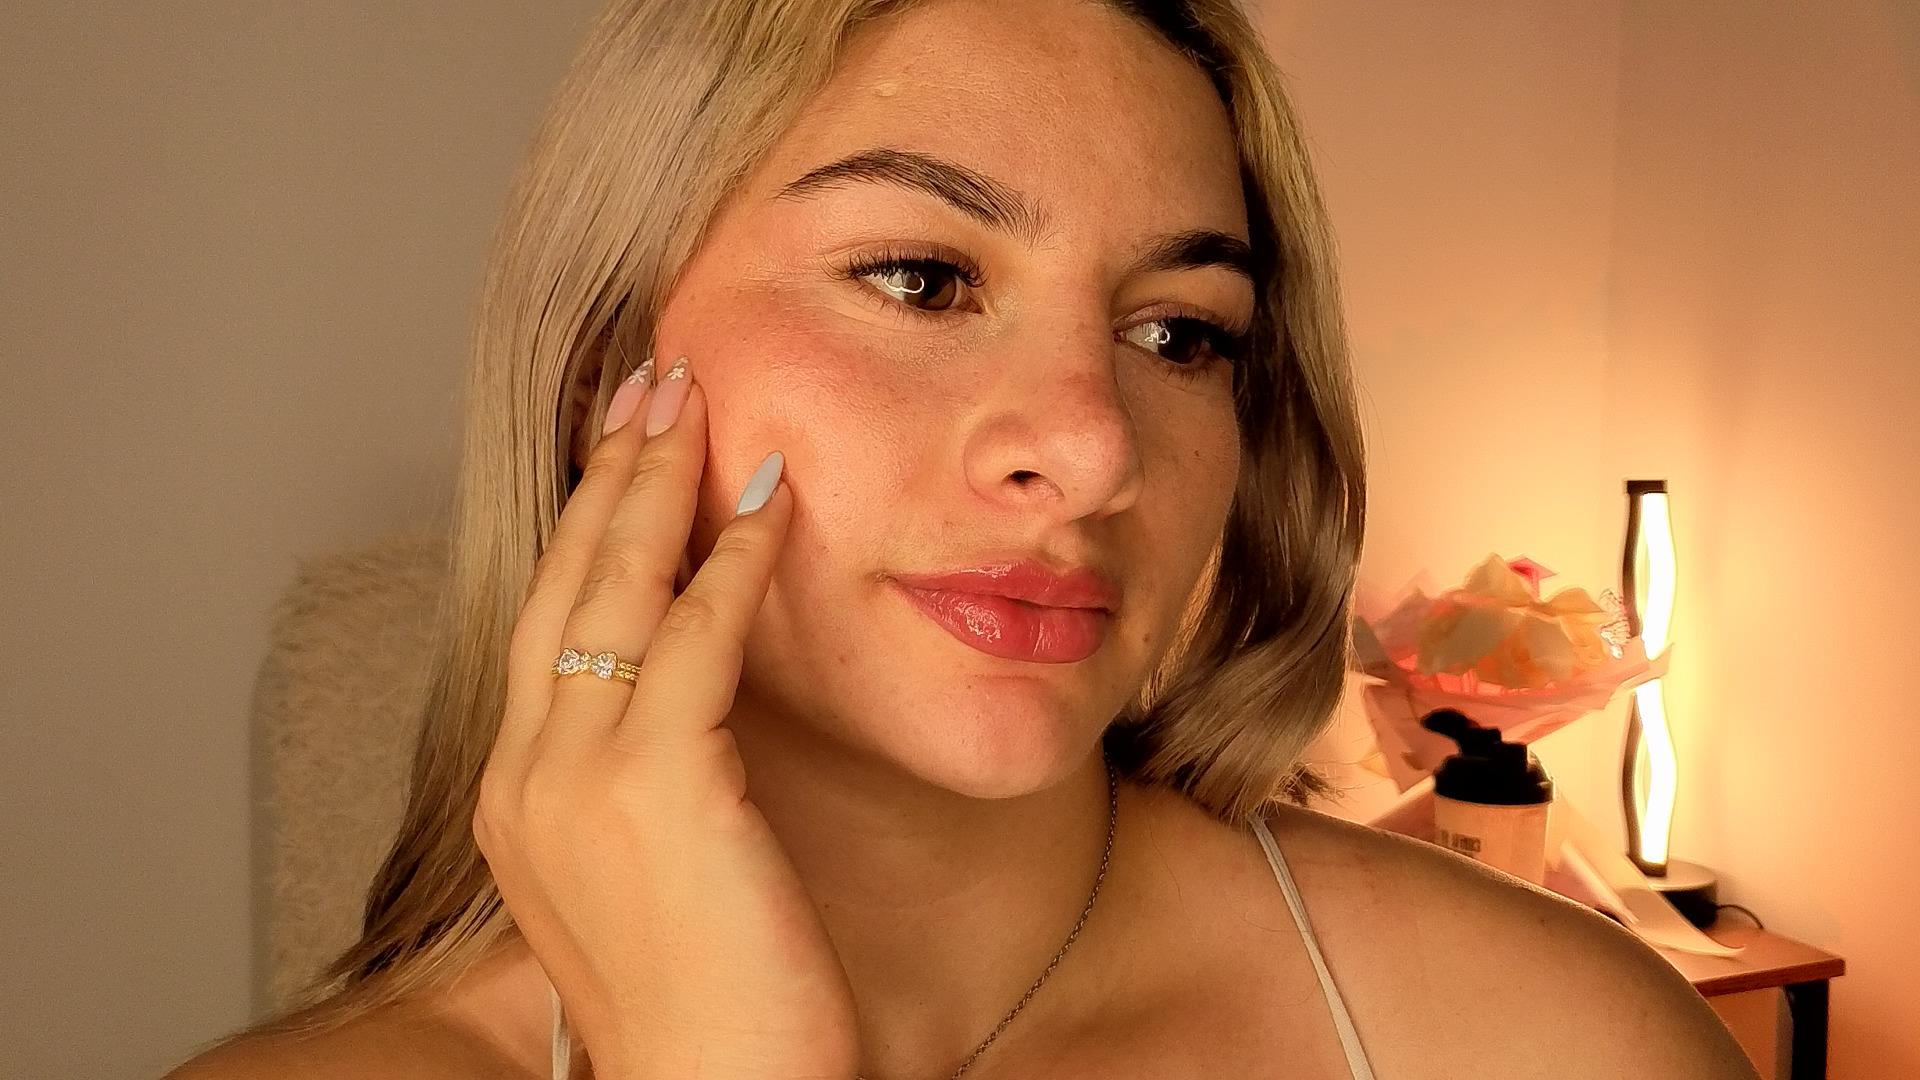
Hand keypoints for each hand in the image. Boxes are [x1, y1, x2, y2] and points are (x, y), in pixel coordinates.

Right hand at [473, 357, 860, 1079]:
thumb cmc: (711, 1004)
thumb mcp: (655, 876)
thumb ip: (649, 784)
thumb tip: (694, 707)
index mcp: (518, 798)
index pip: (547, 623)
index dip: (584, 525)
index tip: (619, 449)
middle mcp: (526, 776)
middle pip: (562, 582)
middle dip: (606, 471)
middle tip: (648, 379)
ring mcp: (577, 777)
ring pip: (612, 588)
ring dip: (658, 480)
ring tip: (694, 396)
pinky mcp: (656, 784)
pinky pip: (696, 634)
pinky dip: (733, 556)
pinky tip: (770, 497)